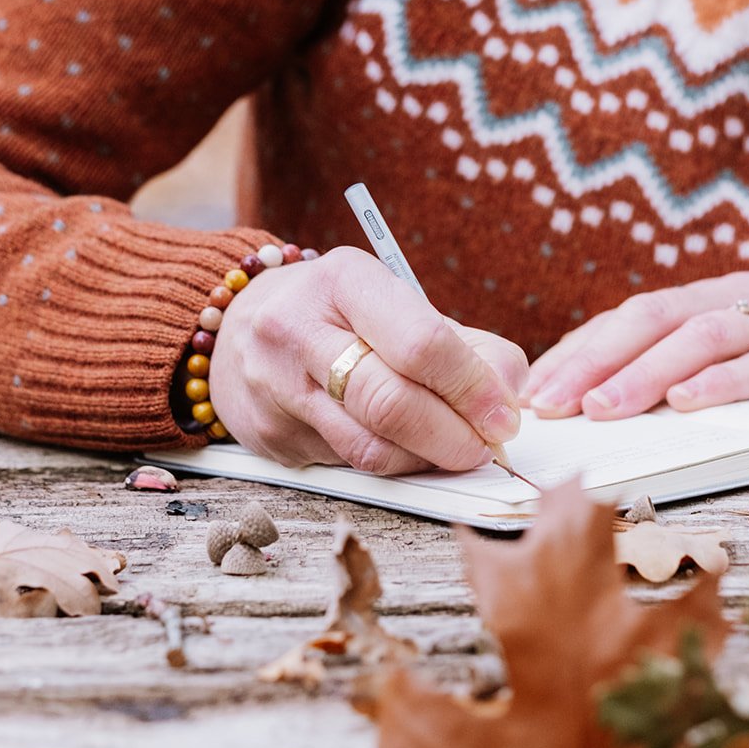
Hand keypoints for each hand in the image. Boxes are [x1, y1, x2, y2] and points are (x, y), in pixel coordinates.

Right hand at [209, 246, 527, 473]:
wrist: (239, 327)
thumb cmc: (340, 315)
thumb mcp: (396, 304)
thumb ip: (465, 346)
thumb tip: (509, 400)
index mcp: (344, 280)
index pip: (422, 343)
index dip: (473, 388)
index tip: (505, 416)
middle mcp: (299, 329)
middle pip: (393, 403)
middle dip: (455, 436)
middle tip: (486, 447)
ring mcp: (276, 387)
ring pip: (371, 448)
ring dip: (428, 460)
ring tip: (454, 450)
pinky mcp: (270, 436)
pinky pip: (349, 465)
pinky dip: (396, 466)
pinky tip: (410, 452)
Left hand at [521, 262, 748, 418]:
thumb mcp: (737, 335)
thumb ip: (684, 356)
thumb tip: (608, 401)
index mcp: (702, 302)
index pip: (624, 320)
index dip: (576, 352)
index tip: (530, 390)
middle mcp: (729, 302)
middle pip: (648, 322)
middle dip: (590, 363)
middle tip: (546, 405)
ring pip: (699, 339)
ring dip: (645, 373)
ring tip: (602, 407)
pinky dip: (725, 380)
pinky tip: (690, 401)